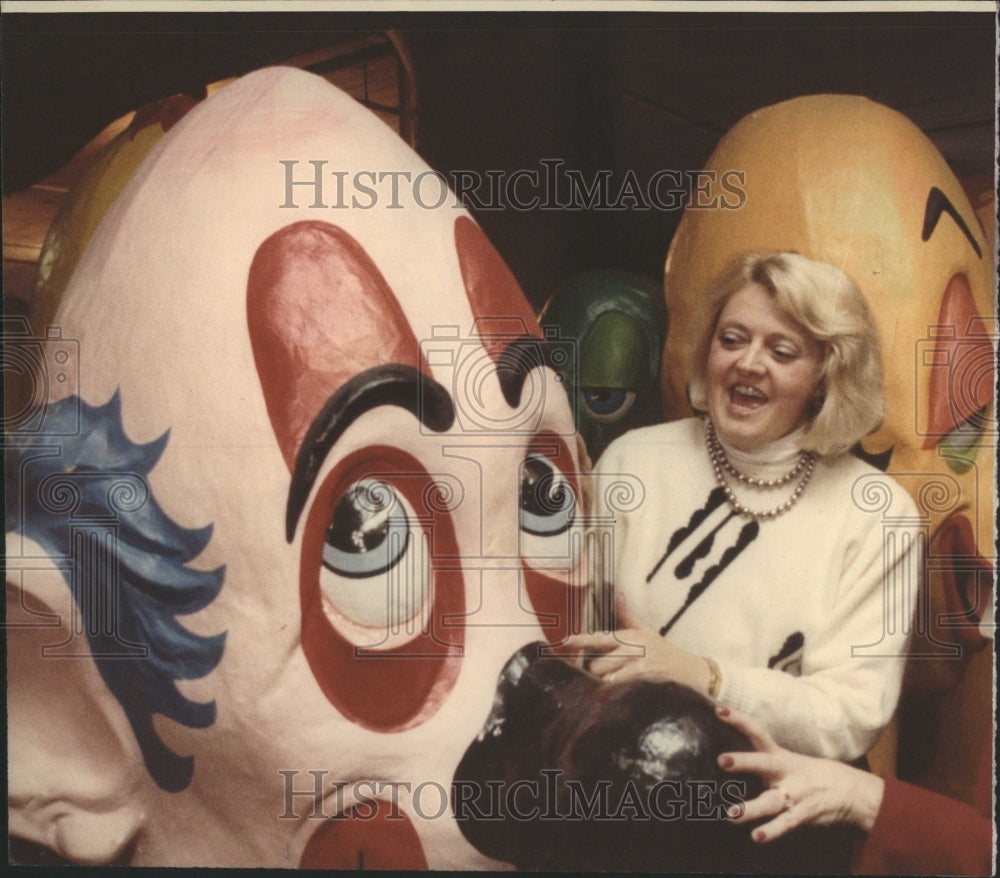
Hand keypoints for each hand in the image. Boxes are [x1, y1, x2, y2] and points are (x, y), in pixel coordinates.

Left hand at [563, 600, 711, 691]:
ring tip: (609, 682)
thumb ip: (627, 615)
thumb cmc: (663, 651)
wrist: (690, 670)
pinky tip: (616, 693)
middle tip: (600, 673)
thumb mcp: (645, 630)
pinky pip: (617, 688)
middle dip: (594, 671)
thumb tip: (616, 594)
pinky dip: (613, 691)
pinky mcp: (643, 681)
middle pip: (596, 663)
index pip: (599, 637)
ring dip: (602, 682)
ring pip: (604, 677)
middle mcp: (632, 649)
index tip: (565, 641)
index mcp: (629, 636)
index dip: (581, 640)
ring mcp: (638, 666)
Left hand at [715, 705, 883, 841]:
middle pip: (763, 764)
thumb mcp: (786, 761)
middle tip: (721, 760)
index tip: (719, 710)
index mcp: (779, 755)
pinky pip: (784, 824)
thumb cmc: (807, 774)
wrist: (849, 790)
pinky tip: (756, 837)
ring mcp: (794, 794)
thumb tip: (725, 759)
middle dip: (743, 762)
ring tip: (731, 815)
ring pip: (770, 801)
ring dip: (751, 808)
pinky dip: (771, 831)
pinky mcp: (802, 814)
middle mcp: (785, 772)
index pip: (757, 732)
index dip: (739, 720)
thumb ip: (760, 761)